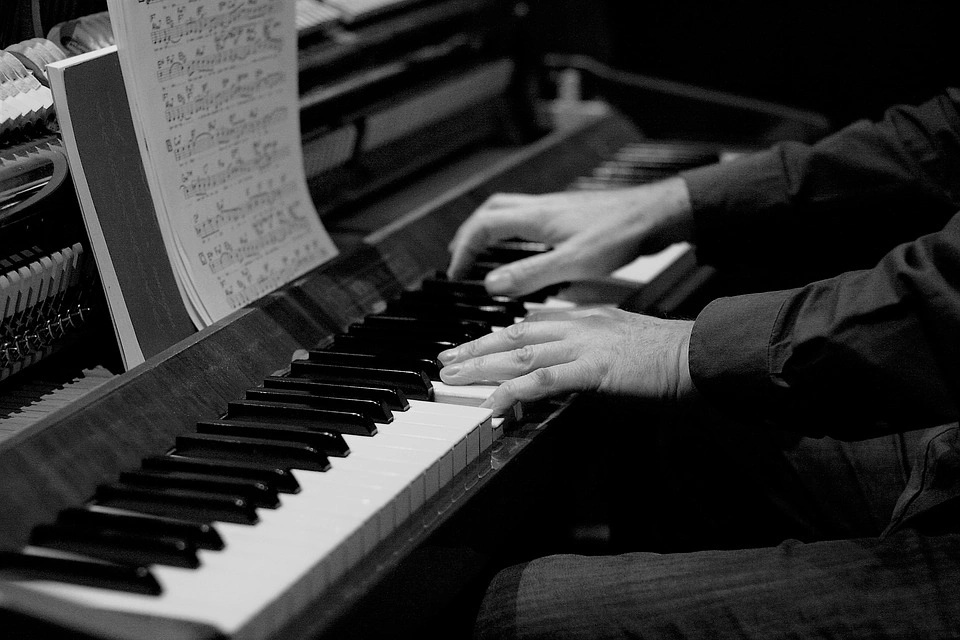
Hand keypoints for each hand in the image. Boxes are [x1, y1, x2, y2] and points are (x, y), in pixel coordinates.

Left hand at [437, 307, 696, 415]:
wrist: (698, 354)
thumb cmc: (668, 356)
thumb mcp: (622, 348)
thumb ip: (592, 355)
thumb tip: (571, 370)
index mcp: (585, 319)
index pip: (530, 324)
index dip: (496, 337)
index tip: (473, 346)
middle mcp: (578, 325)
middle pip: (515, 334)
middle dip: (477, 348)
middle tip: (447, 359)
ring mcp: (584, 345)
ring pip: (520, 352)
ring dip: (483, 366)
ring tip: (455, 376)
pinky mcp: (593, 368)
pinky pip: (544, 379)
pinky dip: (515, 390)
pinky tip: (494, 402)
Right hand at [446, 177, 693, 296]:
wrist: (654, 214)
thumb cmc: (620, 234)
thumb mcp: (573, 262)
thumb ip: (531, 274)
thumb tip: (491, 285)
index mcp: (536, 218)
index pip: (482, 227)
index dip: (463, 250)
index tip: (455, 273)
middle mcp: (542, 208)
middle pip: (490, 211)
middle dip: (468, 234)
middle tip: (459, 258)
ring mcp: (555, 208)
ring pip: (508, 210)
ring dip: (488, 228)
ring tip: (481, 250)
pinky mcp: (569, 213)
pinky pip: (528, 216)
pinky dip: (512, 229)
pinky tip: (524, 246)